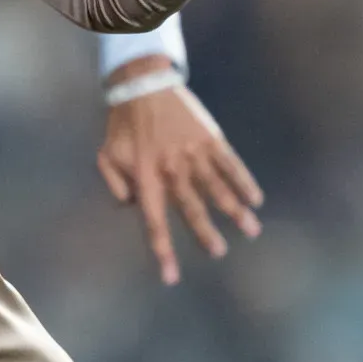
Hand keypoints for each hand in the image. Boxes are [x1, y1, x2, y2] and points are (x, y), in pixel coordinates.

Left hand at [97, 64, 261, 283]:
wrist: (143, 84)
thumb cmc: (122, 123)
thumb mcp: (107, 155)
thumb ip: (116, 185)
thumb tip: (132, 208)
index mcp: (146, 178)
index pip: (155, 223)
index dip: (163, 251)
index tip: (171, 278)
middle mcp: (172, 170)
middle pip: (192, 209)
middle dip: (205, 234)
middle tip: (218, 253)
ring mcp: (193, 154)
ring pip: (218, 189)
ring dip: (235, 211)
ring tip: (251, 230)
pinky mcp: (209, 138)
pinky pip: (230, 163)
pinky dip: (243, 181)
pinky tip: (255, 198)